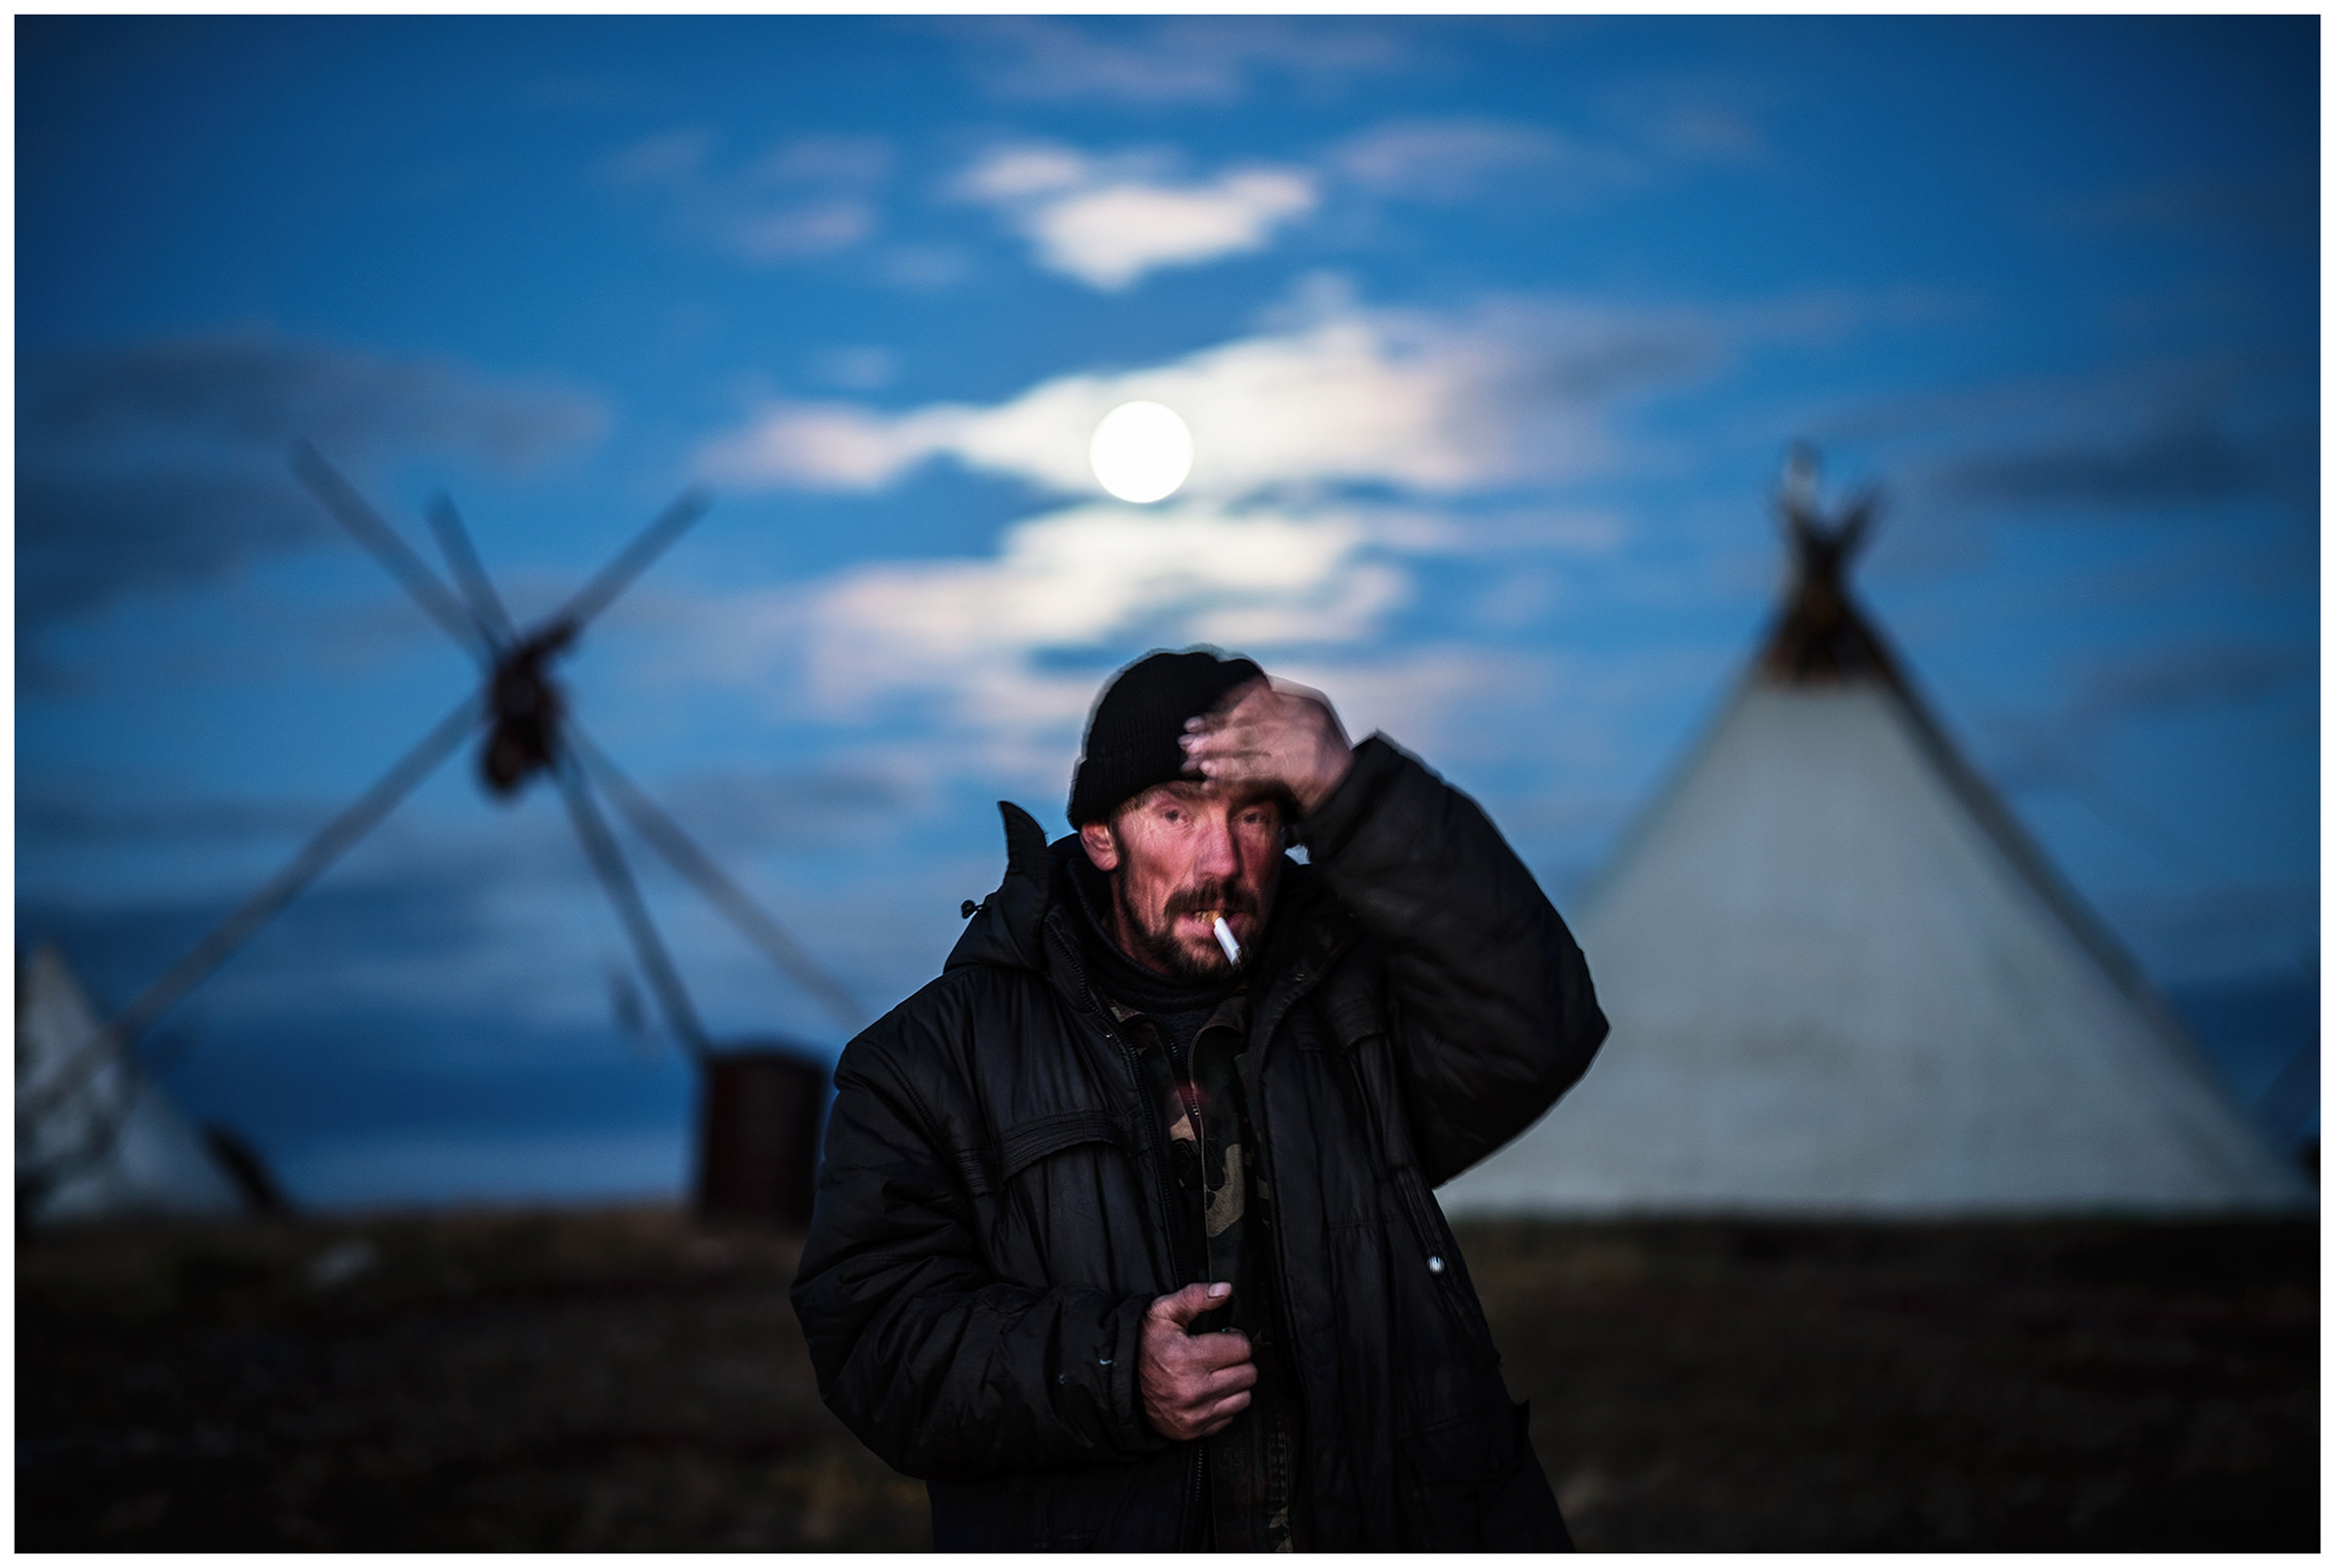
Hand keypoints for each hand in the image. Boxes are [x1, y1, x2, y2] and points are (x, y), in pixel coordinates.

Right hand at [1138, 1282, 1256, 1440]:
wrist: (1120, 1383)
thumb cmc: (1143, 1346)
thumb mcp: (1163, 1313)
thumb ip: (1195, 1297)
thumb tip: (1225, 1291)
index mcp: (1185, 1357)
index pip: (1241, 1348)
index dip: (1233, 1338)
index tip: (1222, 1339)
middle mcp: (1191, 1389)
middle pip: (1247, 1373)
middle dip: (1236, 1361)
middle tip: (1218, 1357)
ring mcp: (1194, 1414)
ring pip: (1244, 1397)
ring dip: (1233, 1384)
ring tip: (1213, 1374)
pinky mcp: (1194, 1430)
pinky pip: (1230, 1417)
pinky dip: (1222, 1405)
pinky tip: (1206, 1393)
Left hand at [1180, 678, 1353, 815]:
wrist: (1352, 796)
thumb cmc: (1325, 768)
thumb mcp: (1308, 731)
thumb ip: (1279, 719)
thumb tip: (1230, 716)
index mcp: (1308, 701)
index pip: (1259, 695)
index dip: (1227, 706)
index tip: (1204, 716)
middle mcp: (1307, 716)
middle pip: (1248, 718)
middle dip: (1213, 729)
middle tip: (1186, 738)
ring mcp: (1305, 740)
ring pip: (1247, 742)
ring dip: (1214, 751)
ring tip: (1190, 759)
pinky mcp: (1299, 767)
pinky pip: (1254, 769)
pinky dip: (1229, 772)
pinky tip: (1210, 777)